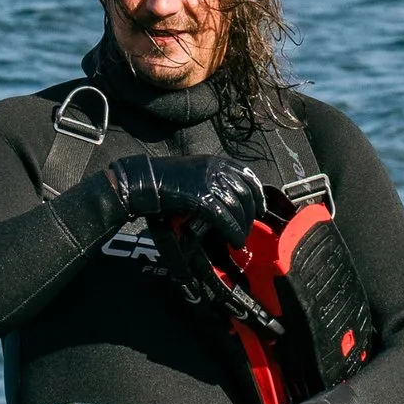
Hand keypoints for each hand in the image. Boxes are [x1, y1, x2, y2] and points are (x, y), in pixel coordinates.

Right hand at [103, 151, 263, 246]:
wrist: (143, 182)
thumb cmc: (164, 180)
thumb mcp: (193, 173)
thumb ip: (211, 181)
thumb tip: (228, 201)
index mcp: (215, 162)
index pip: (248, 176)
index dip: (258, 195)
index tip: (260, 209)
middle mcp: (216, 169)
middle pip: (246, 194)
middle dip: (250, 215)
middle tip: (246, 230)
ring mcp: (209, 183)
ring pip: (237, 207)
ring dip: (241, 227)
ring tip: (239, 240)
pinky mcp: (200, 198)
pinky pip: (225, 218)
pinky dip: (233, 232)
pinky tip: (234, 241)